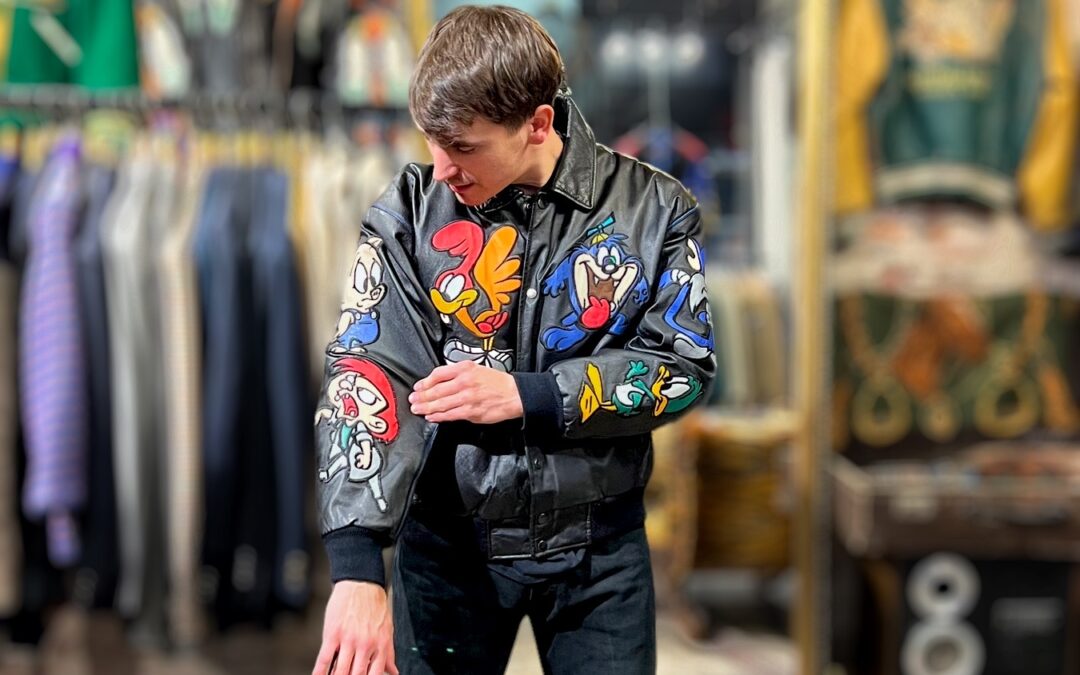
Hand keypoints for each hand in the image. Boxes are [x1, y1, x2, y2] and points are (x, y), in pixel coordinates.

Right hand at [312, 581, 397, 674]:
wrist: (362, 583)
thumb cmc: (375, 606)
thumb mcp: (387, 630)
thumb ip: (388, 653)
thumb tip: (393, 672)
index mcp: (380, 645)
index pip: (374, 674)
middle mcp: (365, 644)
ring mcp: (348, 639)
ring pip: (340, 670)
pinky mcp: (333, 633)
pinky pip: (324, 658)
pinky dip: (319, 672)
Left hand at [409, 360, 523, 423]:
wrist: (514, 394)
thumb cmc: (496, 382)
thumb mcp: (476, 368)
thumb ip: (458, 373)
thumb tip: (439, 381)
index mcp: (465, 369)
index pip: (438, 374)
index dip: (425, 382)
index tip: (418, 387)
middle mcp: (465, 382)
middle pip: (436, 390)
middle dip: (421, 397)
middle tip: (412, 400)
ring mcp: (467, 398)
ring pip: (441, 404)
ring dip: (426, 407)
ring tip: (417, 409)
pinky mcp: (471, 412)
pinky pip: (450, 415)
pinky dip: (438, 416)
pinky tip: (431, 416)